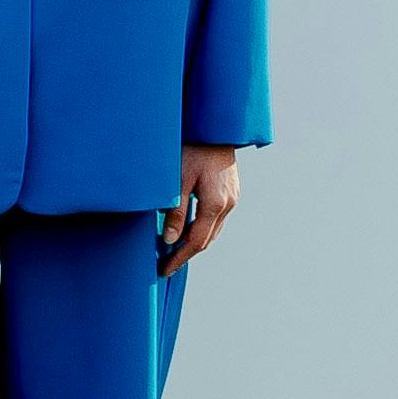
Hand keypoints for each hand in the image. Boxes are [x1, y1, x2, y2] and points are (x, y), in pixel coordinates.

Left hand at [161, 144, 239, 270]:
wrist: (215, 129)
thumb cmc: (193, 149)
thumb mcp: (179, 180)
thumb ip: (176, 212)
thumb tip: (170, 240)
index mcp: (215, 204)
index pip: (196, 242)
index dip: (179, 258)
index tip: (164, 269)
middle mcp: (228, 205)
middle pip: (206, 240)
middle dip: (186, 254)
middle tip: (167, 264)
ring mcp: (232, 199)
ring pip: (213, 231)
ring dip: (195, 242)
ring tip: (175, 250)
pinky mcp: (232, 193)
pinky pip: (217, 219)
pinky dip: (203, 229)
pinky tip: (190, 229)